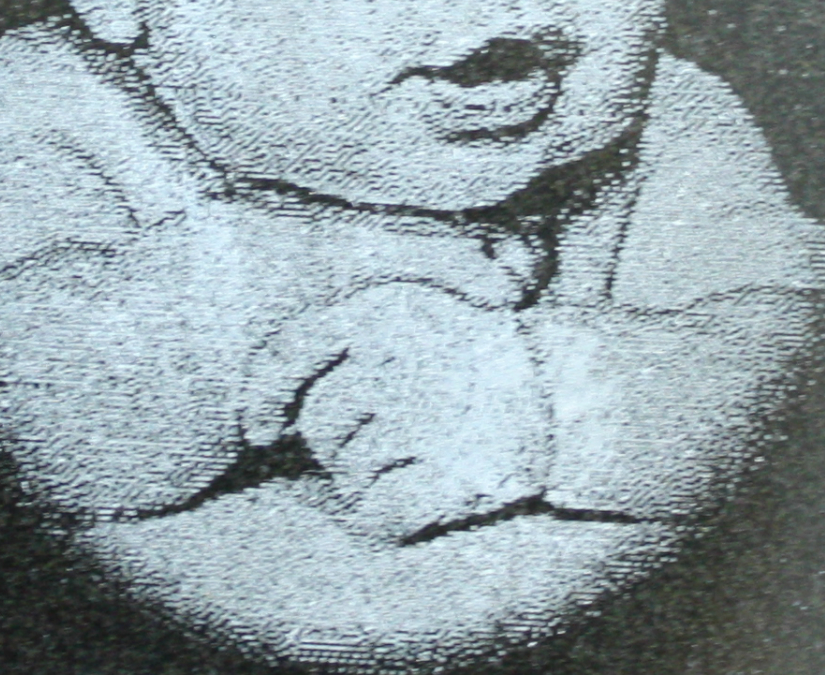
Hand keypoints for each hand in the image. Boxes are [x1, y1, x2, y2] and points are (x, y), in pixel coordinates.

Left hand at [244, 282, 549, 542]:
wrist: (566, 387)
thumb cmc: (466, 351)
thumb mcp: (403, 313)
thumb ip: (335, 344)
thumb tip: (263, 413)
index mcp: (379, 308)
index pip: (285, 354)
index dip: (260, 399)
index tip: (259, 431)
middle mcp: (397, 354)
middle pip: (319, 425)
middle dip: (338, 443)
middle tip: (388, 435)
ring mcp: (430, 415)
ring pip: (346, 474)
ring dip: (368, 479)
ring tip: (416, 456)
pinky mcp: (457, 472)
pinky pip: (379, 516)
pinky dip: (386, 517)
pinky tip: (420, 495)